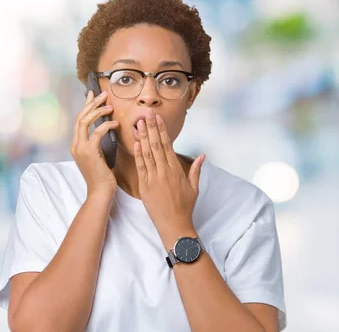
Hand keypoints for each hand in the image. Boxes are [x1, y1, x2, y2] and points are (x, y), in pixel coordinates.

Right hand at [70, 90, 119, 197]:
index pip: (79, 120)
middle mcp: (75, 144)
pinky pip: (96, 133)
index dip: (86, 105)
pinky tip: (116, 123)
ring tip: (110, 106)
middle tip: (104, 95)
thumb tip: (106, 128)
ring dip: (98, 111)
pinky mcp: (89, 152)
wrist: (100, 192)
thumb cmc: (103, 176)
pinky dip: (106, 125)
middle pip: (80, 116)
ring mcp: (80, 148)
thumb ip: (98, 143)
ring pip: (85, 121)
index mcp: (77, 145)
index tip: (93, 94)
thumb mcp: (100, 156)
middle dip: (92, 103)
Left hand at [133, 111, 205, 241]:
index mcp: (176, 170)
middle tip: (146, 114)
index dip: (162, 131)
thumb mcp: (194, 188)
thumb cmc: (185, 207)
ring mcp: (153, 179)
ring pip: (147, 154)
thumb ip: (196, 170)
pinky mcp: (144, 186)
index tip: (158, 119)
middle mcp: (164, 172)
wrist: (174, 224)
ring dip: (142, 137)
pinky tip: (135, 144)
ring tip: (138, 124)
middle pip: (156, 145)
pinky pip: (141, 168)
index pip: (167, 145)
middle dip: (151, 129)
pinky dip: (138, 155)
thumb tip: (202, 156)